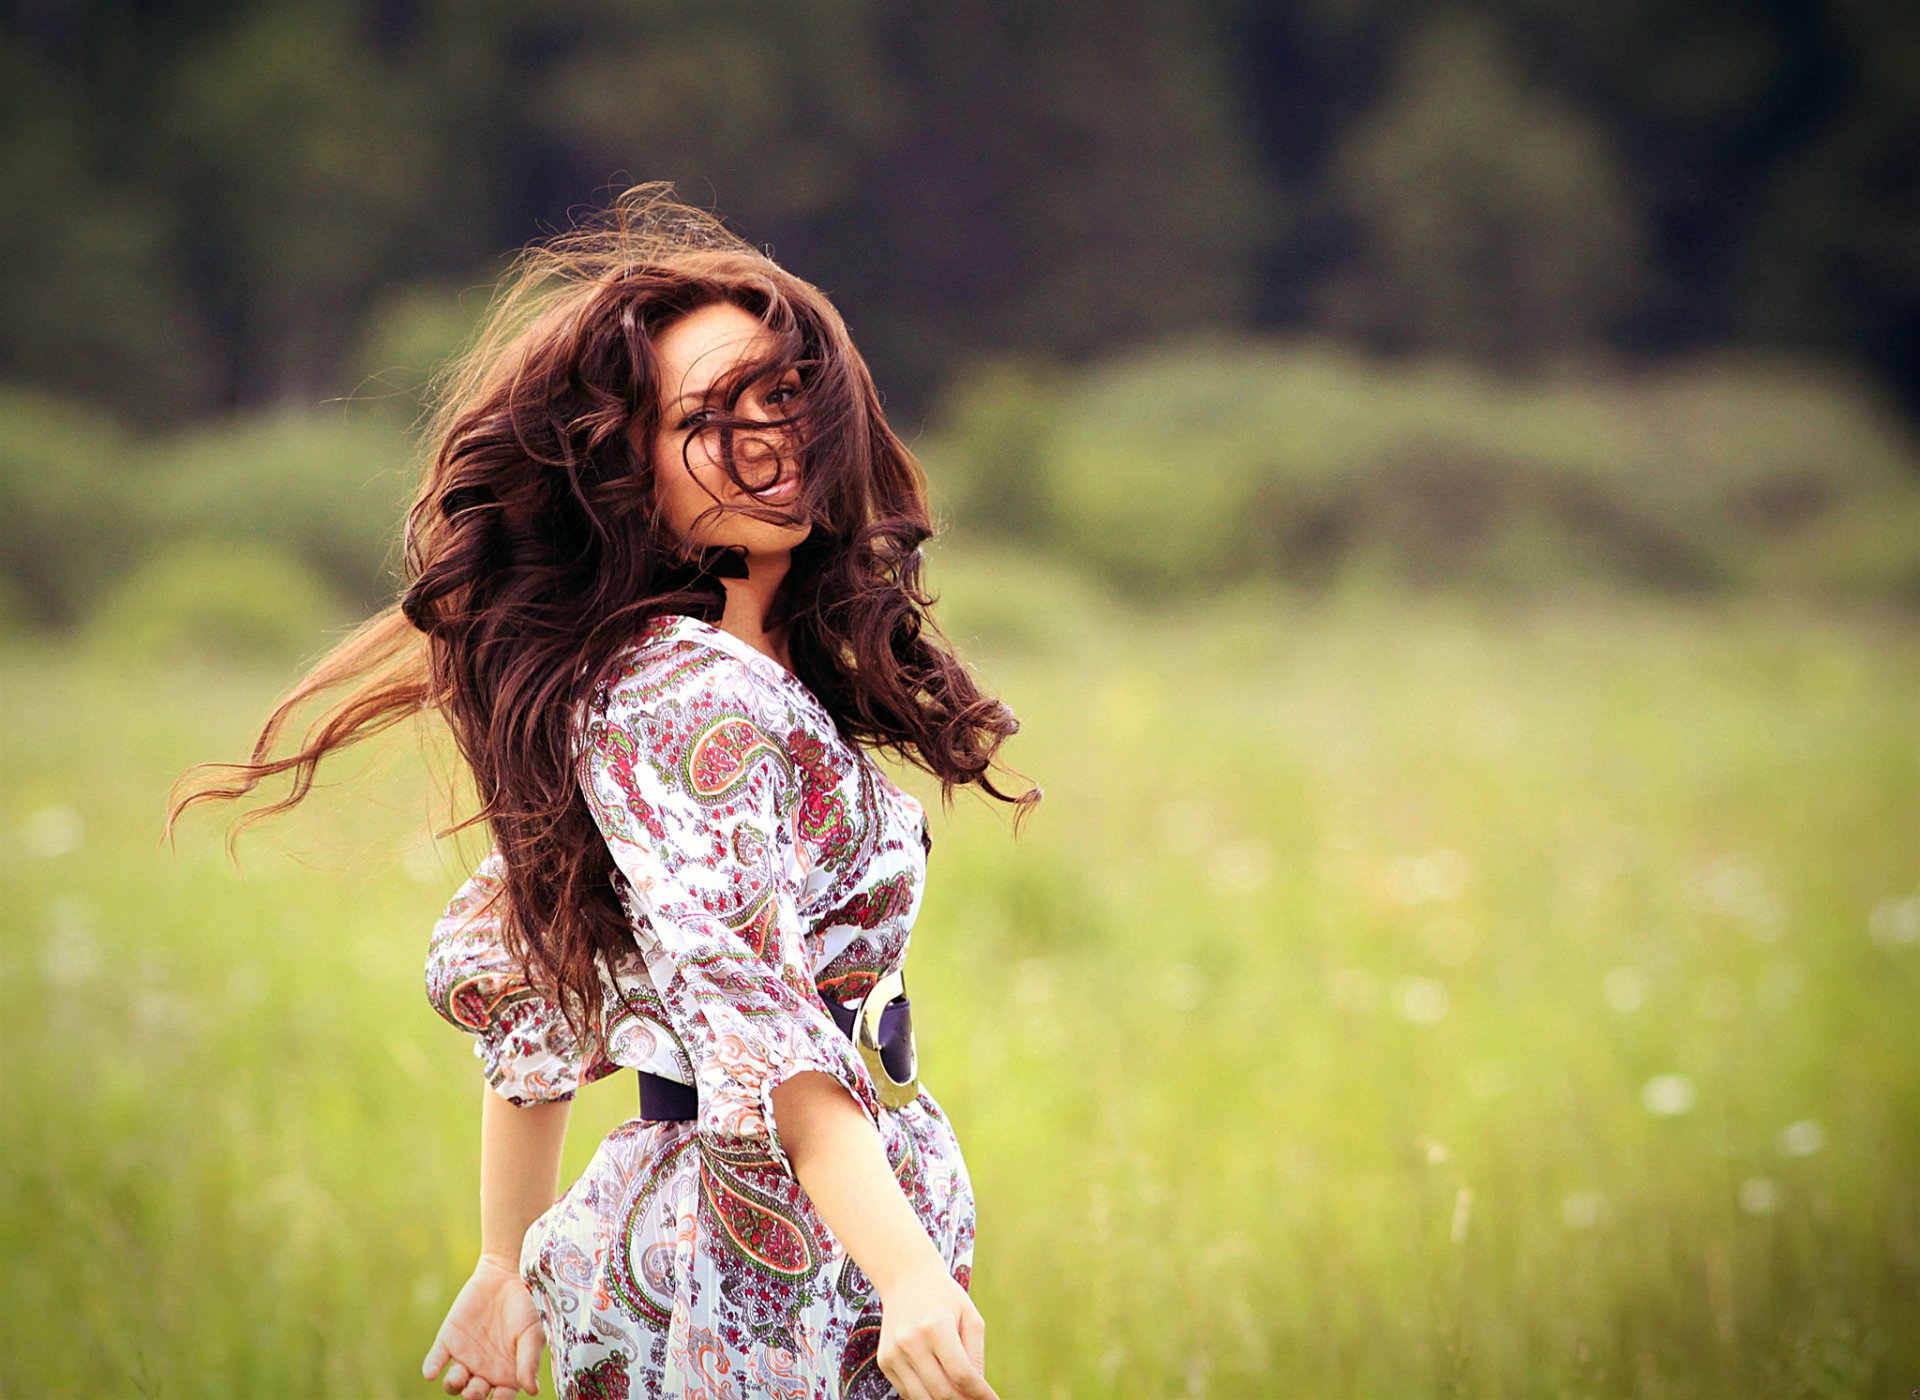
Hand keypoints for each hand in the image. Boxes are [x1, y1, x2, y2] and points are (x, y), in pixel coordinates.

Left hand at [421, 1254, 544, 1398]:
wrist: (506, 1275)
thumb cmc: (525, 1306)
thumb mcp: (532, 1332)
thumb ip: (530, 1360)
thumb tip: (532, 1390)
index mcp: (506, 1373)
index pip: (500, 1398)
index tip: (499, 1396)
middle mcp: (483, 1371)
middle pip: (473, 1394)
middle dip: (472, 1396)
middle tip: (474, 1389)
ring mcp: (464, 1357)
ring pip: (453, 1382)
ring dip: (453, 1384)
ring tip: (458, 1376)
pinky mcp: (448, 1341)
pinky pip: (436, 1360)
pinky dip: (432, 1367)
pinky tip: (432, 1371)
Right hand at [877, 1263, 997, 1399]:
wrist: (905, 1279)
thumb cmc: (944, 1298)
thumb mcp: (970, 1317)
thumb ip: (975, 1355)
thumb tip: (977, 1391)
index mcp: (936, 1327)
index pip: (961, 1374)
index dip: (980, 1394)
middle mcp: (910, 1342)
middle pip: (942, 1392)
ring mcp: (894, 1354)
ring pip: (923, 1399)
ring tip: (960, 1396)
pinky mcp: (884, 1362)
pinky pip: (908, 1392)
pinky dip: (927, 1396)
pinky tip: (939, 1385)